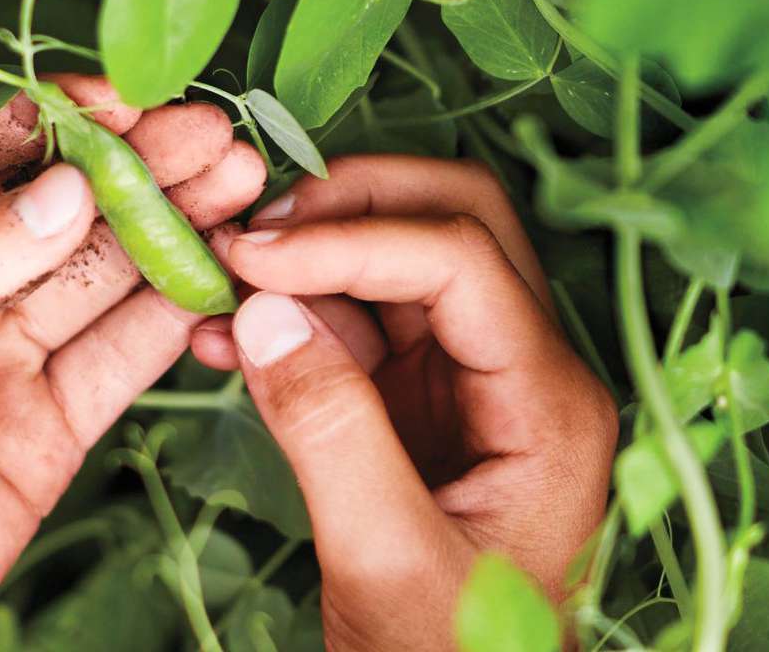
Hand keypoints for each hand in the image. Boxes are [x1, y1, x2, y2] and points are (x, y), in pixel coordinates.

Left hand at [0, 76, 263, 651]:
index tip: (121, 98)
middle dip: (133, 168)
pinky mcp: (46, 431)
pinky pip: (123, 358)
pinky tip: (225, 277)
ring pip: (100, 276)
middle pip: (49, 210)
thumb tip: (64, 189)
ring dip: (172, 228)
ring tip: (239, 187)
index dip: (42, 122)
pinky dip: (180, 316)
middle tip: (212, 137)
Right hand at [189, 156, 618, 650]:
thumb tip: (263, 313)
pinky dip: (301, 318)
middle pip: (456, 224)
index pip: (460, 259)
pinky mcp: (427, 408)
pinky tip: (228, 336)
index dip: (352, 239)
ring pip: (404, 266)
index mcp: (550, 402)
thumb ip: (329, 431)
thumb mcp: (386, 560)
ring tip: (219, 281)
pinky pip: (366, 330)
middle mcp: (527, 371)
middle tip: (253, 231)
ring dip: (314, 259)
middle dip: (353, 207)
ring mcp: (477, 384)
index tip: (252, 255)